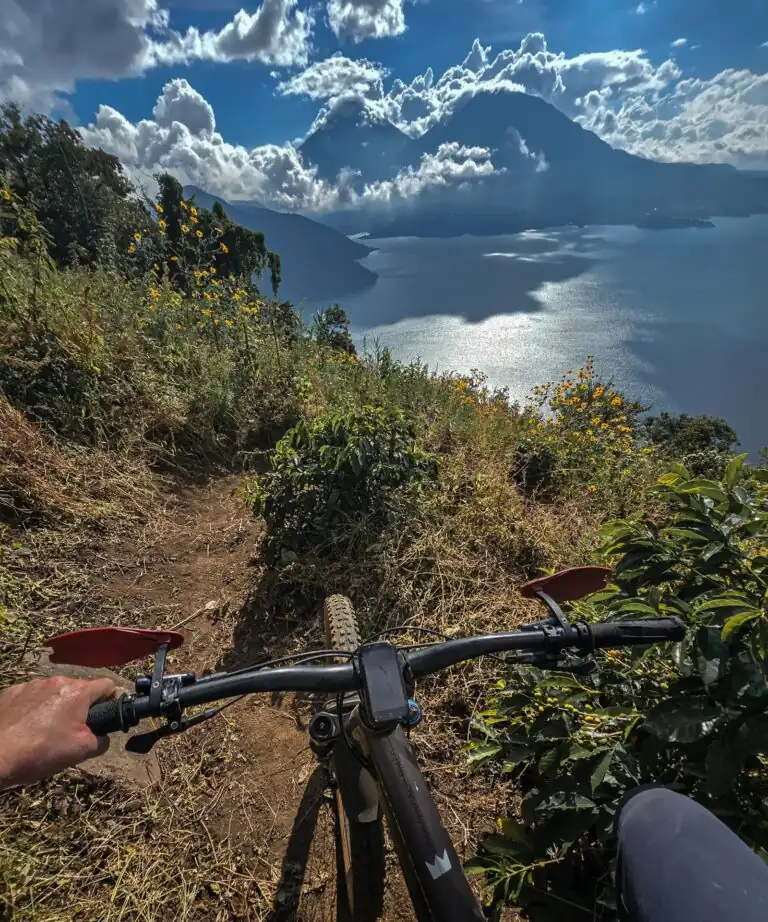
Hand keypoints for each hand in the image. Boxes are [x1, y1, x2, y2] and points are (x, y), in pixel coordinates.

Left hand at [0, 676, 117, 789]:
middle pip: (78, 690)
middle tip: (71, 732)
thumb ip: (101, 740)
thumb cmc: (40, 752)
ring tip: (45, 732)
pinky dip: (33, 709)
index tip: (103, 717)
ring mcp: (31, 685)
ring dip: (56, 707)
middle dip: (79, 707)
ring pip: (54, 693)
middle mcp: (56, 682)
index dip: (110, 700)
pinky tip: (26, 728)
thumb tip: (103, 737)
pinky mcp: (11, 692)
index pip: (107, 685)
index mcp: (78, 692)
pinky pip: (31, 697)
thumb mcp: (82, 752)